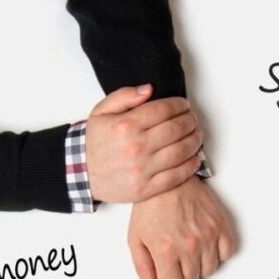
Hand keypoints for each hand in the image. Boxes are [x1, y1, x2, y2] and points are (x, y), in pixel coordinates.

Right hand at [84, 86, 202, 203]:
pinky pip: (178, 176)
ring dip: (195, 141)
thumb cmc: (95, 141)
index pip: (163, 110)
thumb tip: (149, 89)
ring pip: (181, 152)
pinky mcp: (148, 188)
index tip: (184, 105)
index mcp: (126, 125)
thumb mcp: (101, 112)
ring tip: (196, 135)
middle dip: (190, 121)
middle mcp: (136, 147)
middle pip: (177, 130)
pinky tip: (195, 157)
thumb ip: (124, 96)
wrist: (81, 173)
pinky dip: (192, 165)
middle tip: (193, 119)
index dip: (179, 105)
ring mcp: (143, 170)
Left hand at [127, 176, 235, 278]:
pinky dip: (217, 254)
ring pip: (209, 270)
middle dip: (182, 275)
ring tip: (188, 246)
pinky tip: (205, 242)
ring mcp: (207, 237)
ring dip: (199, 266)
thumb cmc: (151, 207)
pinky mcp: (221, 228)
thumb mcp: (136, 237)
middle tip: (174, 257)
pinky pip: (226, 254)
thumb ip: (142, 267)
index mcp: (165, 251)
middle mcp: (188, 247)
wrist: (171, 180)